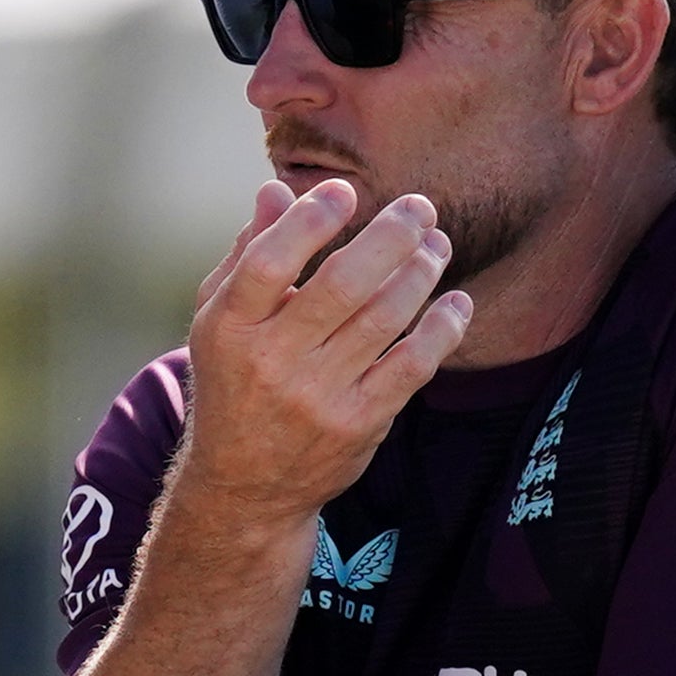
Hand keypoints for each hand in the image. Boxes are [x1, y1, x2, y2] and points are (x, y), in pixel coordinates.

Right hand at [173, 180, 472, 524]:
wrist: (243, 487)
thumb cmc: (234, 382)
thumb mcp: (220, 320)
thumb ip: (248, 254)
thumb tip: (278, 189)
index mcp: (229, 327)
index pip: (270, 262)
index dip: (311, 220)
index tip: (346, 192)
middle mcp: (272, 361)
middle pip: (341, 284)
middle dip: (390, 235)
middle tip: (420, 207)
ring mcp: (317, 396)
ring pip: (384, 318)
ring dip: (421, 272)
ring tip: (437, 245)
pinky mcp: (359, 423)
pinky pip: (413, 365)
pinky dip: (442, 328)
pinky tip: (455, 301)